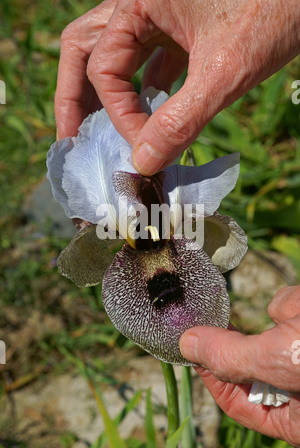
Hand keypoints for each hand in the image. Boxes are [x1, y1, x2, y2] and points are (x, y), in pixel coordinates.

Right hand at [55, 0, 299, 173]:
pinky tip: (146, 115)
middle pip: (85, 48)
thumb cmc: (275, 10)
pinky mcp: (181, 26)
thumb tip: (142, 164)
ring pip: (112, 52)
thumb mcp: (224, 71)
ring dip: (103, 92)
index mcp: (140, 2)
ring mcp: (160, 12)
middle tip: (72, 138)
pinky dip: (142, 88)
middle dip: (75, 96)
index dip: (119, 115)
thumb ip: (180, 120)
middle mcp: (141, 2)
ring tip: (96, 130)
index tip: (142, 149)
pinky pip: (147, 57)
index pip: (104, 68)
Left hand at [180, 286, 299, 447]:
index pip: (236, 402)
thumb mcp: (278, 363)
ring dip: (282, 317)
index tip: (189, 350)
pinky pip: (288, 307)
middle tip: (207, 317)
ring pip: (271, 326)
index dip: (209, 376)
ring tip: (298, 322)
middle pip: (249, 361)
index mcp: (291, 417)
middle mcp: (295, 386)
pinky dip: (294, 304)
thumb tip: (187, 345)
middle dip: (240, 339)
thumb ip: (232, 356)